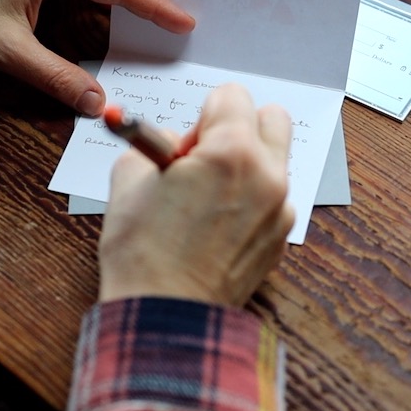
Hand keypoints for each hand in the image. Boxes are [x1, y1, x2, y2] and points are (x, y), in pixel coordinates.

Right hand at [96, 84, 294, 306]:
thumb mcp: (129, 178)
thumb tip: (177, 146)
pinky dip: (250, 202)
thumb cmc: (143, 252)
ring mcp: (279, 209)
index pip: (232, 95)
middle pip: (272, 118)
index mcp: (232, 151)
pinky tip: (216, 228)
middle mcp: (267, 175)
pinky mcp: (281, 238)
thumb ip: (158, 146)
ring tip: (207, 199)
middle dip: (239, 128)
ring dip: (246, 166)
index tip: (185, 145)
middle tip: (204, 159)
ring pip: (274, 162)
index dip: (201, 117)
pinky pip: (272, 200)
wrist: (165, 315)